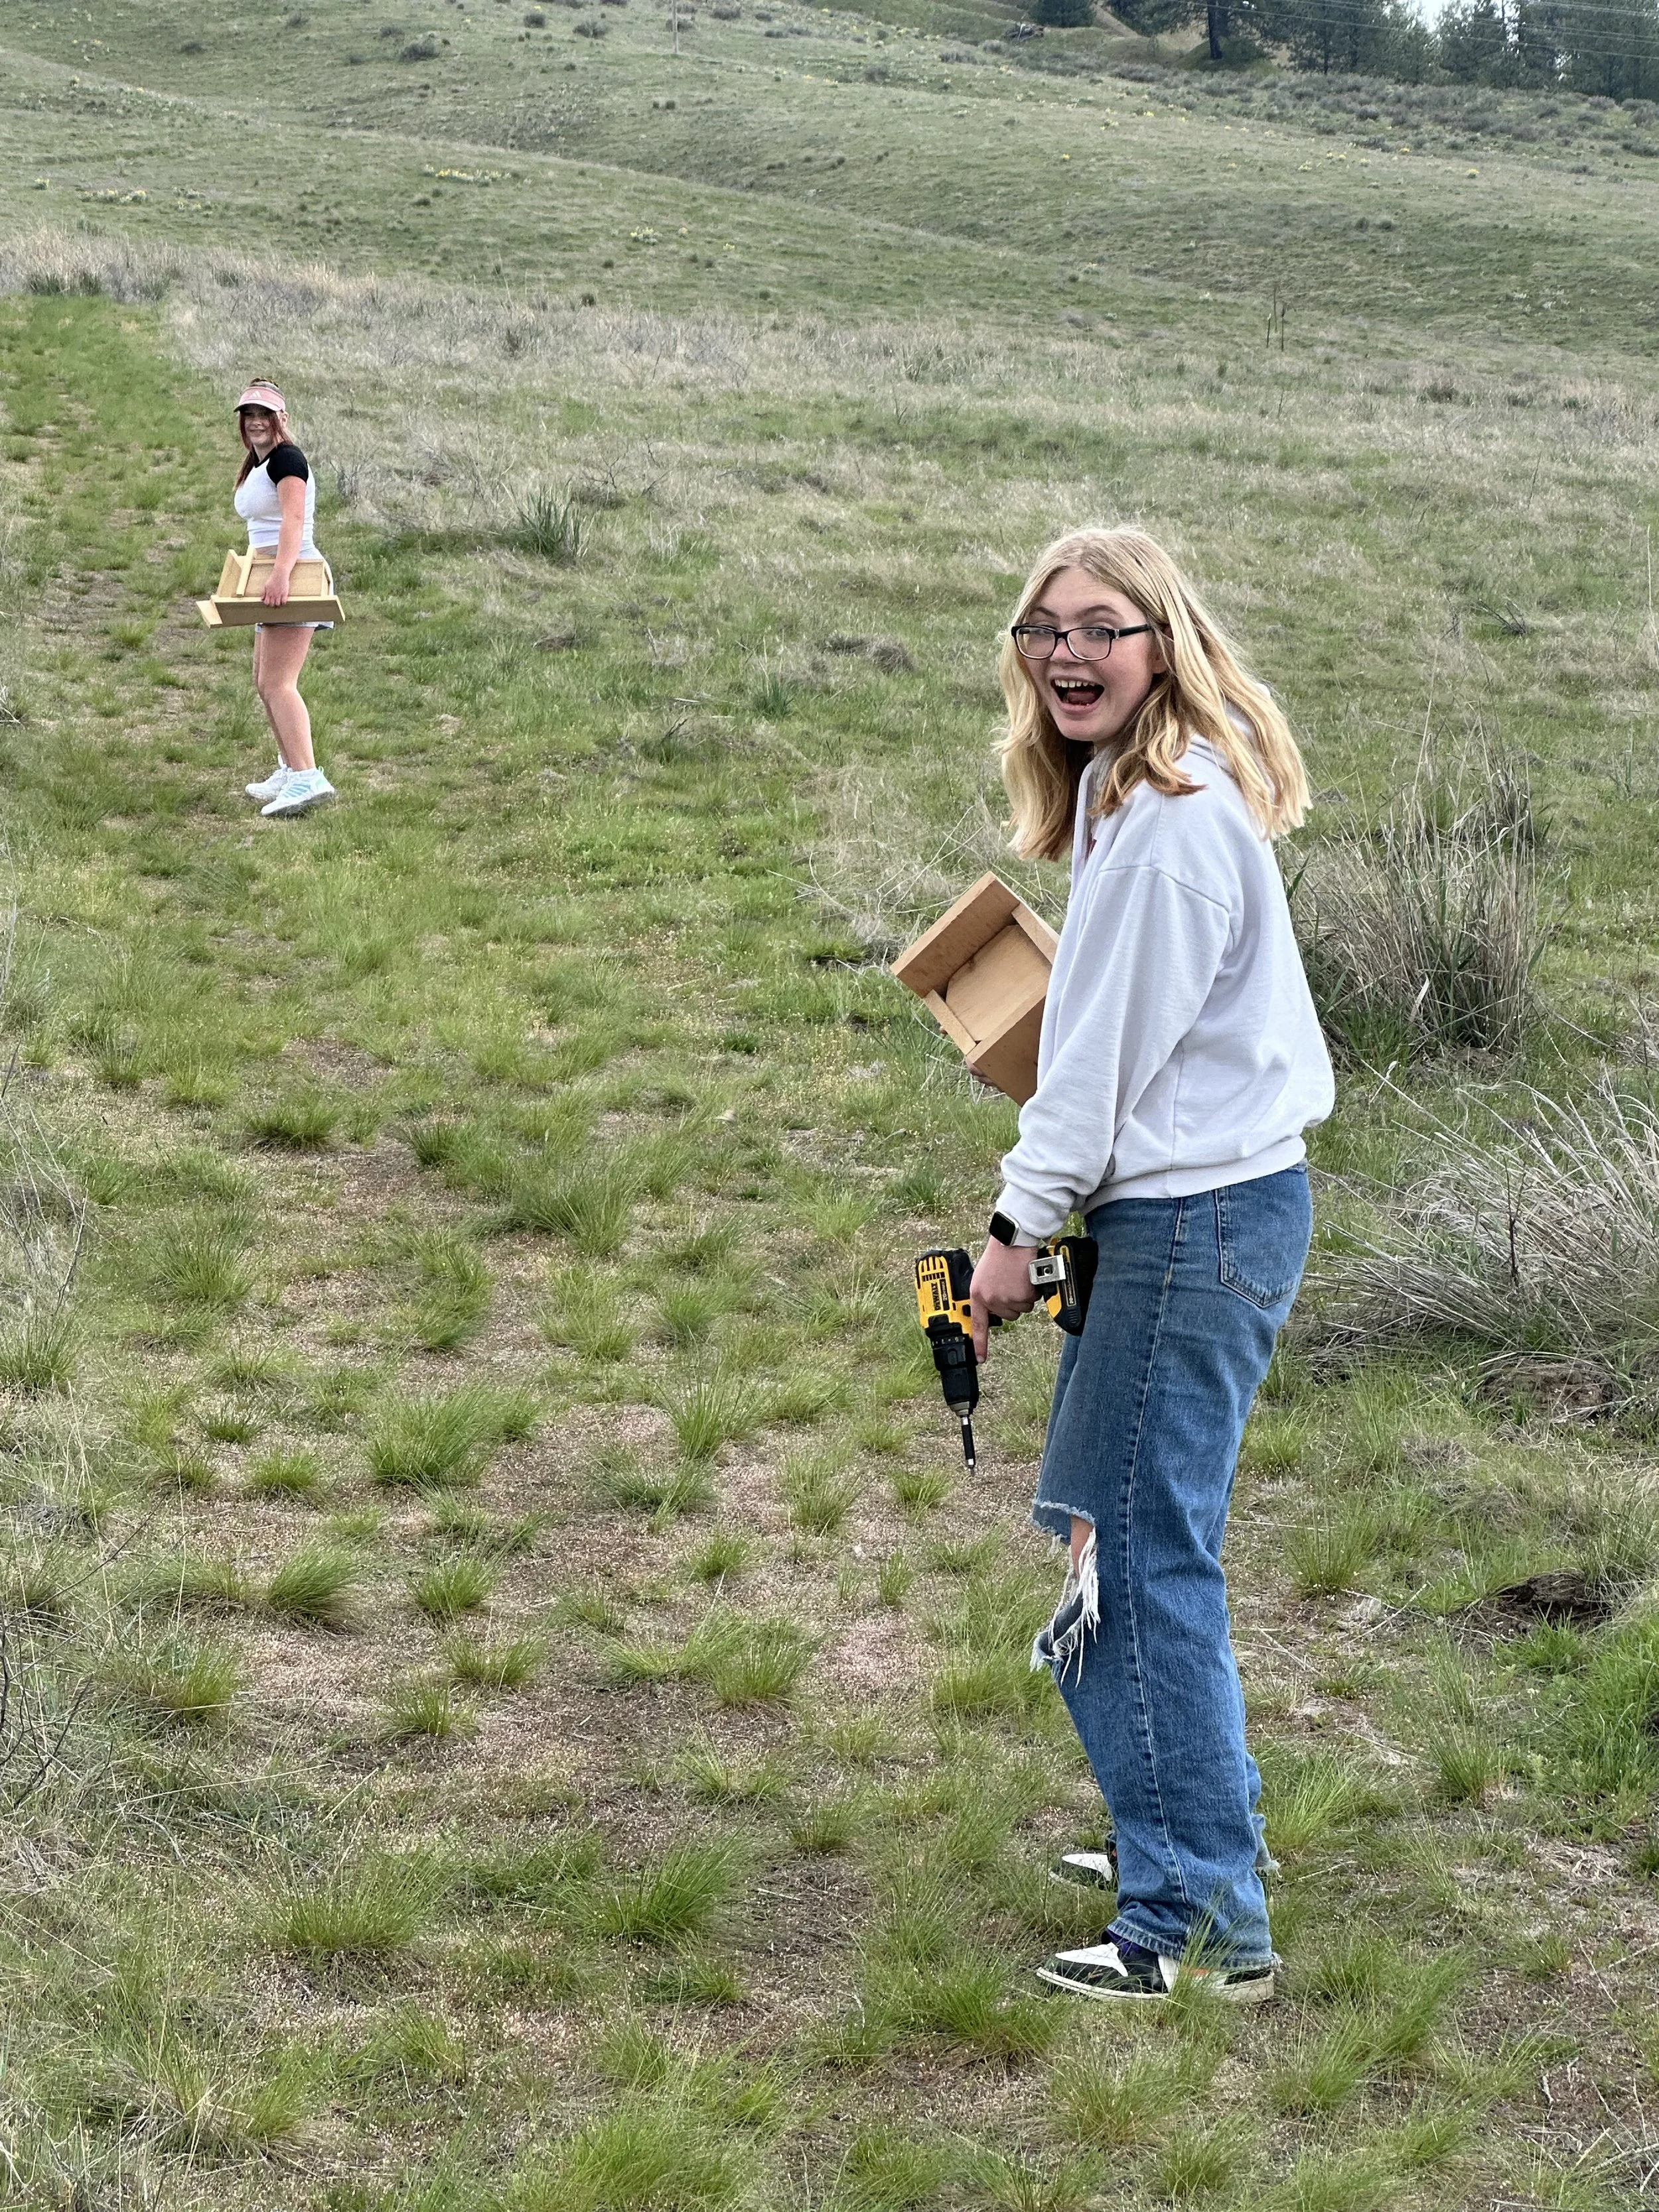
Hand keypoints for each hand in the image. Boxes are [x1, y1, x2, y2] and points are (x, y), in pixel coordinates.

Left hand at [262, 566, 292, 606]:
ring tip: (278, 601)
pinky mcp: (284, 593)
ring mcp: (279, 594)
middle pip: (272, 604)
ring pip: (278, 604)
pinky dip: (283, 602)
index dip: (267, 603)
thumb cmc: (273, 579)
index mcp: (268, 593)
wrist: (280, 575)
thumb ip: (264, 593)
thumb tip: (262, 599)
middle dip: (272, 604)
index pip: (266, 602)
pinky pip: (284, 601)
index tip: (269, 602)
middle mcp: (273, 594)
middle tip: (274, 602)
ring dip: (278, 603)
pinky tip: (283, 600)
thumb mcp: (266, 586)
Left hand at [970, 1238, 1038, 1361]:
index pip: (978, 1324)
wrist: (1012, 1240)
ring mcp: (1006, 1299)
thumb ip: (987, 1293)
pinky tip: (1026, 1276)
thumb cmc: (1000, 1254)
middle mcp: (990, 1299)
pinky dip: (1033, 1290)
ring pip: (1021, 1308)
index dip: (980, 1343)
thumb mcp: (984, 1275)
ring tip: (1018, 1277)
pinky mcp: (1021, 1296)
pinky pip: (1032, 1300)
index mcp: (978, 1294)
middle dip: (1013, 1302)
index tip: (980, 1359)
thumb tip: (995, 1307)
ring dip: (1023, 1295)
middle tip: (1011, 1282)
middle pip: (1008, 1315)